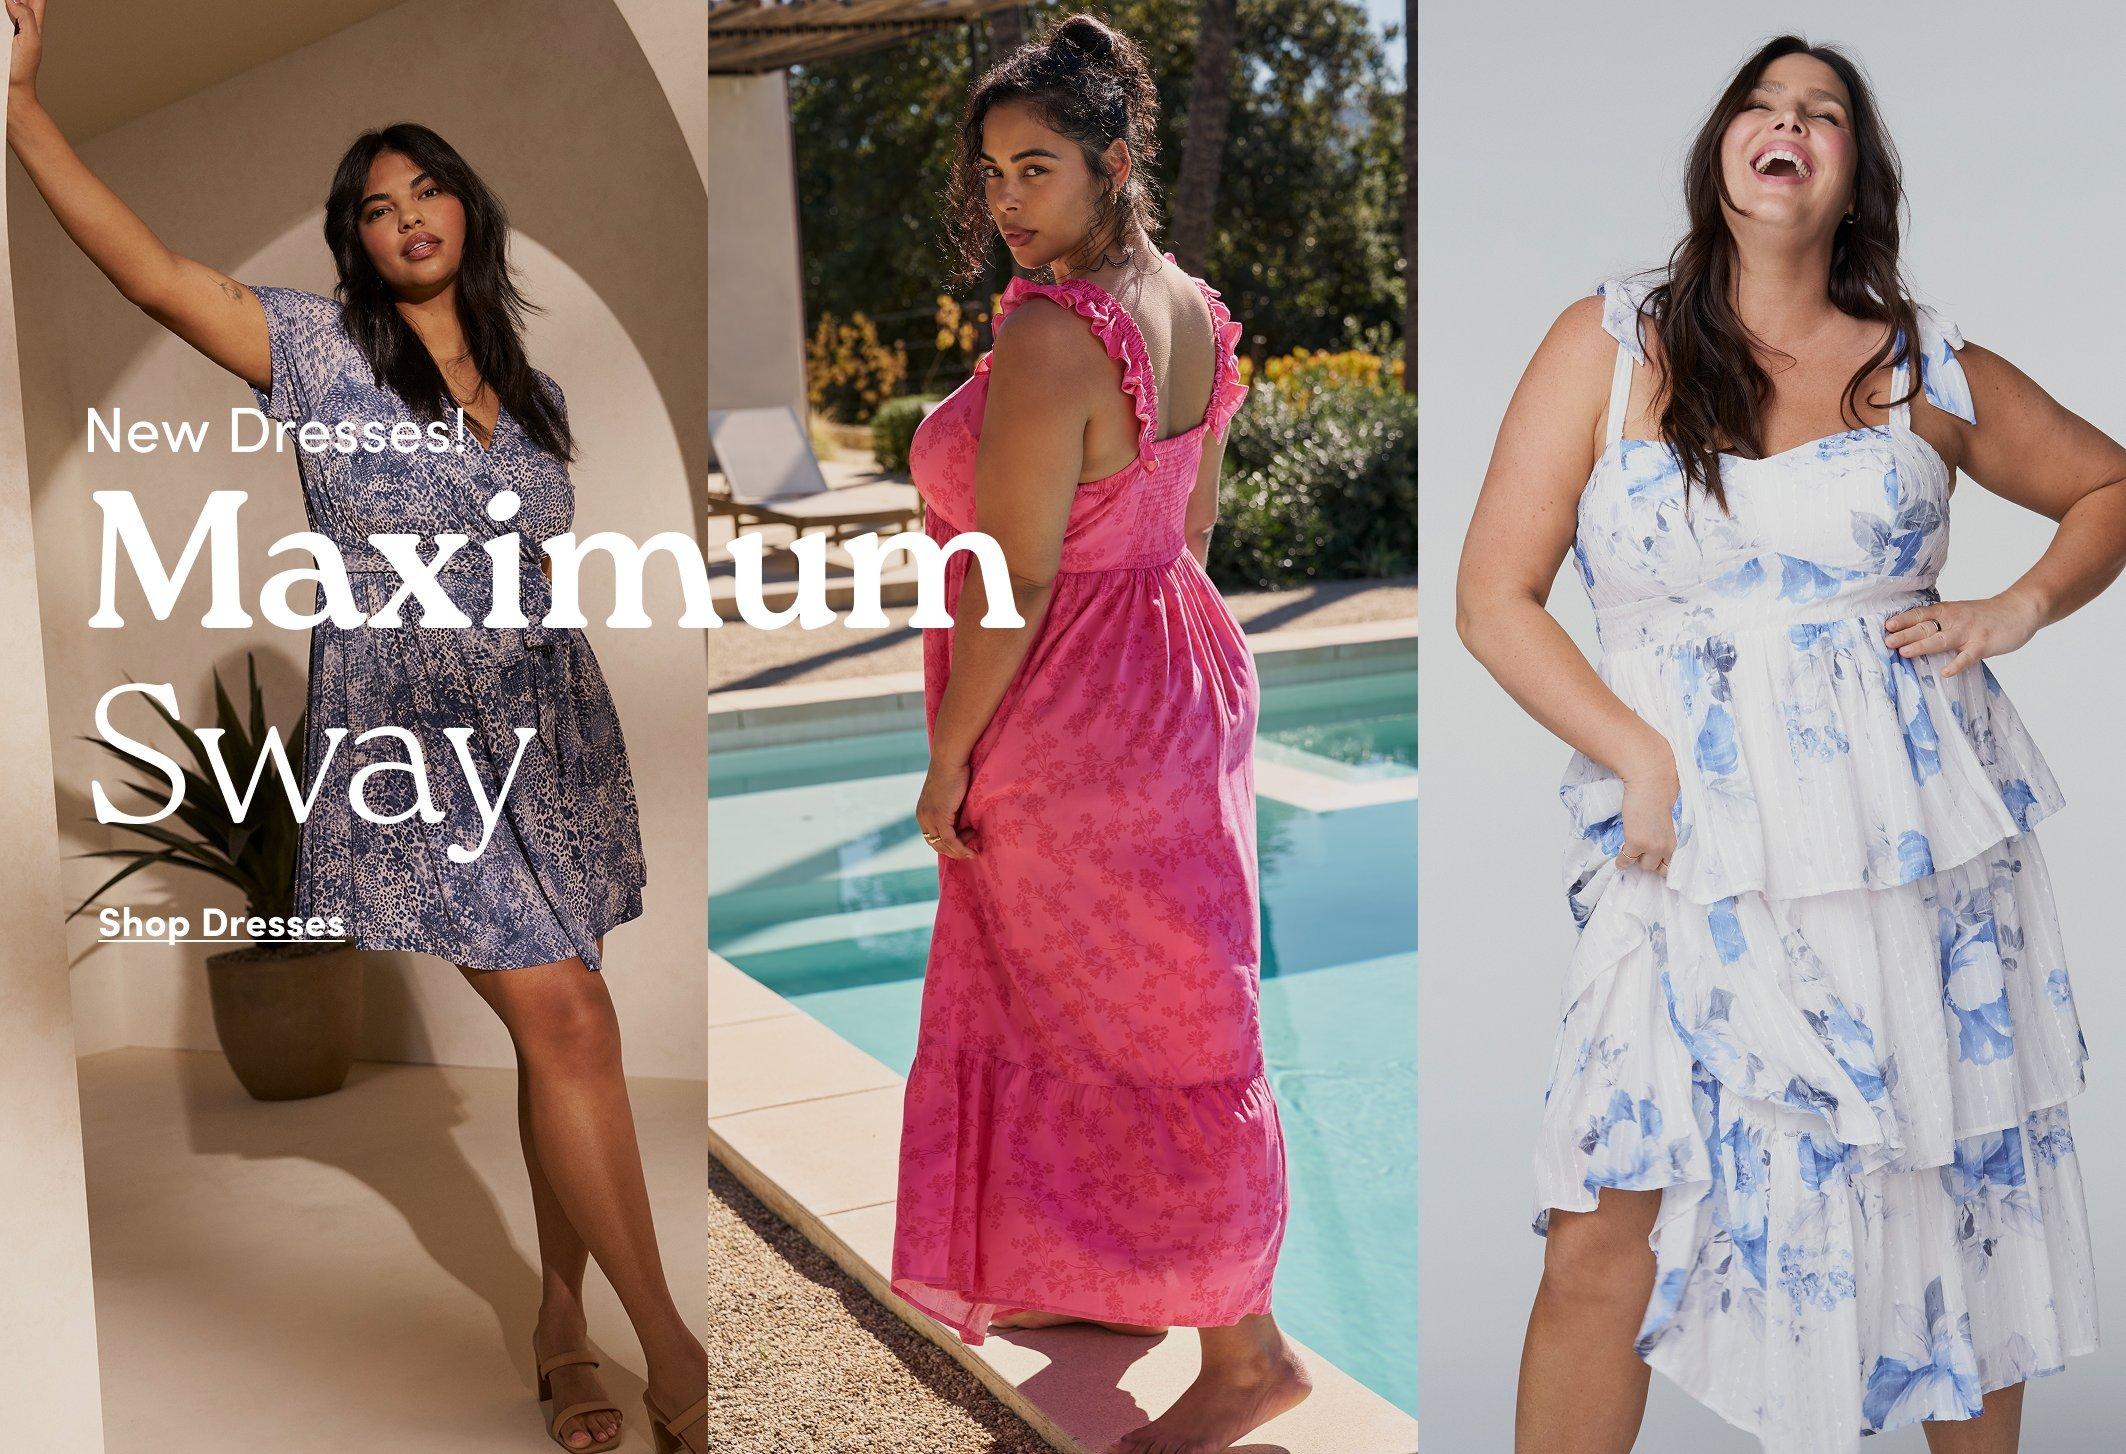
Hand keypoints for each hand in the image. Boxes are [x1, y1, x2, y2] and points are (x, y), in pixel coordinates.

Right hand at [5, 0, 44, 98]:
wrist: (10, 88)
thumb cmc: (22, 69)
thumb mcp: (30, 42)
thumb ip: (26, 18)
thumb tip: (14, 0)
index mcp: (33, 23)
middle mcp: (21, 23)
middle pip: (20, 0)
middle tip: (14, 1)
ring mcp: (9, 28)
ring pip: (8, 8)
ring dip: (10, 4)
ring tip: (9, 6)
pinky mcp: (1, 35)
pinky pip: (1, 18)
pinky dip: (3, 11)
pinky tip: (5, 9)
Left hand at [915, 757, 974, 859]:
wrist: (949, 759)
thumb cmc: (953, 772)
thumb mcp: (949, 796)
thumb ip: (951, 810)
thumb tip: (963, 822)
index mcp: (922, 812)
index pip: (931, 838)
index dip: (947, 845)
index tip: (963, 843)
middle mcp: (922, 817)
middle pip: (935, 844)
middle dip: (953, 851)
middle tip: (970, 849)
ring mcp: (930, 817)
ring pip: (943, 845)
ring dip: (959, 851)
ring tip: (973, 850)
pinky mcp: (939, 816)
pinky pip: (950, 839)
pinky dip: (961, 848)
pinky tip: (971, 851)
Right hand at [1616, 742, 1679, 877]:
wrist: (1651, 785)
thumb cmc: (1657, 799)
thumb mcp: (1665, 824)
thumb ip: (1662, 838)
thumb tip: (1653, 848)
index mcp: (1675, 842)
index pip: (1672, 867)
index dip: (1662, 867)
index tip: (1654, 864)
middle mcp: (1666, 848)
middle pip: (1658, 869)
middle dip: (1649, 863)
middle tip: (1641, 854)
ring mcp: (1651, 847)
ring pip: (1643, 867)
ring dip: (1636, 861)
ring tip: (1631, 852)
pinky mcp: (1635, 843)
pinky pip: (1626, 861)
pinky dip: (1621, 862)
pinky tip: (1620, 858)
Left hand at [1884, 592, 2042, 677]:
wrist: (2019, 610)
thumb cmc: (1984, 615)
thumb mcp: (1959, 613)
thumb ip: (1939, 622)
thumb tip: (1912, 635)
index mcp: (1947, 611)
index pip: (1920, 614)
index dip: (1903, 620)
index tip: (1886, 626)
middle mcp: (1955, 620)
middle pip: (1926, 627)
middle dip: (1905, 634)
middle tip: (1886, 641)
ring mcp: (1969, 632)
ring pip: (1941, 639)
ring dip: (1922, 646)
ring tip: (1904, 652)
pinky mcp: (1983, 644)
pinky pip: (1968, 656)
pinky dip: (1956, 664)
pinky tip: (1944, 672)